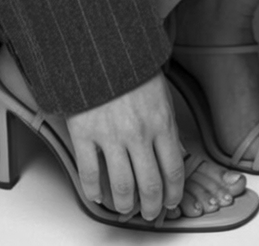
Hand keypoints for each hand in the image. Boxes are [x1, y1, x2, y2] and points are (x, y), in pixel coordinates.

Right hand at [65, 71, 184, 222]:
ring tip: (125, 207)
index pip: (173, 171)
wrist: (101, 45)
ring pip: (122, 187)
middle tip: (150, 213)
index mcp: (161, 122)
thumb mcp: (161, 93)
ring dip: (125, 205)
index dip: (173, 194)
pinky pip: (89, 174)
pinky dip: (94, 191)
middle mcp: (138, 133)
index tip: (171, 202)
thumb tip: (171, 155)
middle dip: (152, 207)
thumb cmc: (132, 67)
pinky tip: (98, 194)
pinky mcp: (84, 132)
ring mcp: (110, 135)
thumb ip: (165, 125)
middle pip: (150, 186)